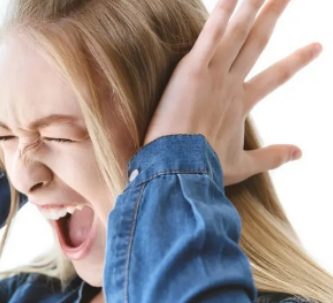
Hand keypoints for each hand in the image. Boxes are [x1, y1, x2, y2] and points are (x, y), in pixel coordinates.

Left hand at [144, 0, 321, 185]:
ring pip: (237, 32)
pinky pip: (210, 35)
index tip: (317, 46)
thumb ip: (272, 157)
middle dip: (274, 14)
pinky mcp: (192, 70)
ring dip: (251, 6)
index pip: (277, 76)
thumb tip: (300, 153)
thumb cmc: (206, 169)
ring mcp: (213, 74)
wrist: (180, 169)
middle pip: (258, 41)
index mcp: (241, 103)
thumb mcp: (243, 165)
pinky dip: (221, 13)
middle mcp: (231, 84)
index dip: (297, 60)